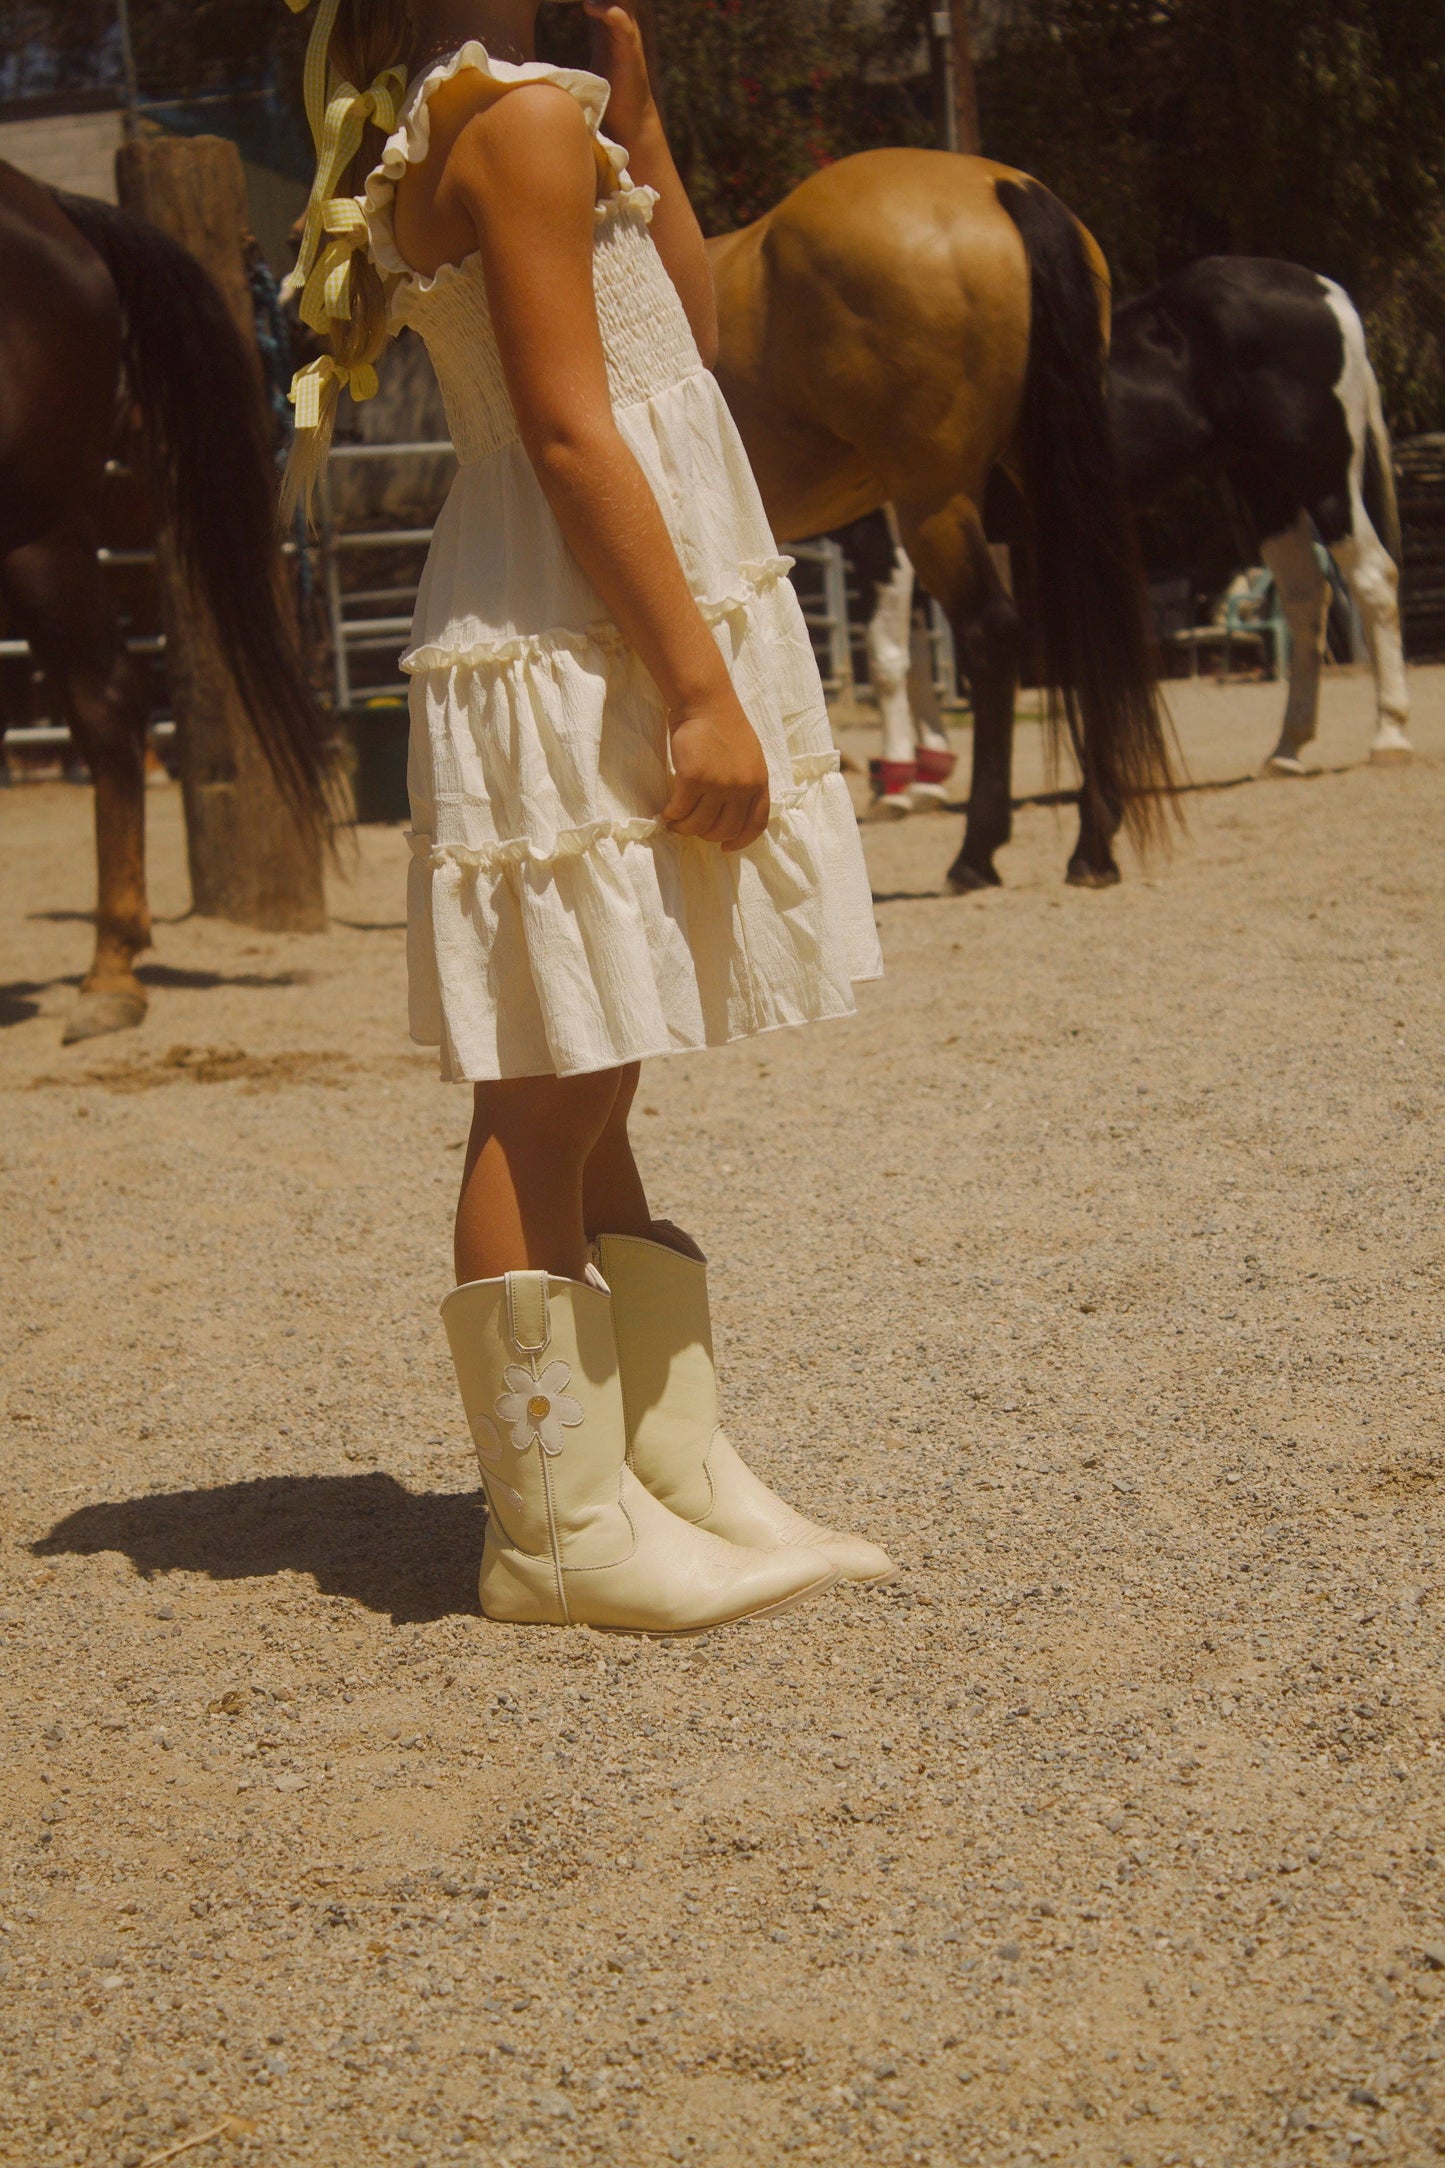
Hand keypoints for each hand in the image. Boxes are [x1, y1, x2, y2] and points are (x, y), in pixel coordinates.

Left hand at [582, 0, 656, 145]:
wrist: (629, 121)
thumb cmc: (607, 95)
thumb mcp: (585, 66)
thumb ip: (569, 53)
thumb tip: (535, 65)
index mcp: (607, 20)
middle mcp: (619, 20)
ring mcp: (626, 33)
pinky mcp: (630, 50)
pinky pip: (621, 21)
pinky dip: (607, 11)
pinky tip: (589, 7)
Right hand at [663, 688, 770, 851]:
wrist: (705, 704)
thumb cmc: (724, 727)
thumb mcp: (749, 758)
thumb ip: (745, 784)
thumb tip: (730, 812)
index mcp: (759, 783)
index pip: (756, 824)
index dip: (741, 841)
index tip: (727, 848)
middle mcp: (742, 787)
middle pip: (724, 829)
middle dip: (706, 835)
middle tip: (693, 829)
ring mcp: (718, 784)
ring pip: (699, 824)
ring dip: (684, 828)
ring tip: (676, 823)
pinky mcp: (693, 779)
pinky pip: (680, 810)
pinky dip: (671, 815)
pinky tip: (667, 812)